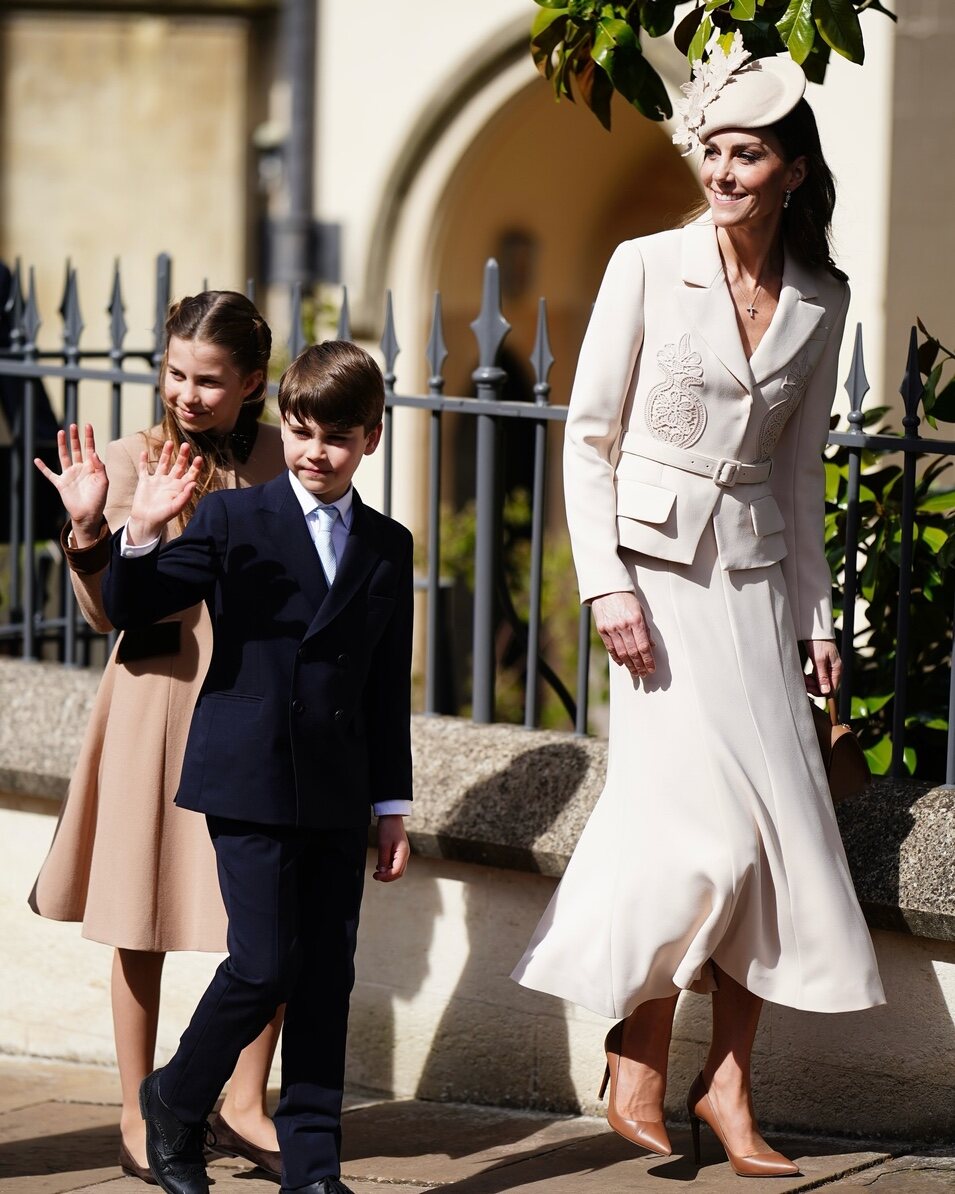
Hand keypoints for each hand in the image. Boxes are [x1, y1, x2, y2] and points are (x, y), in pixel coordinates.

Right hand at [34, 423, 107, 546]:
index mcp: (91, 468)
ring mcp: (69, 475)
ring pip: (64, 456)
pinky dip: (43, 468)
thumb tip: (93, 453)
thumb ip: (99, 467)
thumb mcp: (103, 482)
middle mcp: (79, 469)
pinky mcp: (61, 483)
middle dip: (75, 437)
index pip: (90, 449)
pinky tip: (37, 460)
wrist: (89, 514)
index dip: (89, 437)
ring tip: (60, 433)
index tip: (88, 425)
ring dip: (62, 445)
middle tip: (73, 425)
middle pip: (76, 449)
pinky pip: (50, 474)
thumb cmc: (99, 499)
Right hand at [126, 441, 202, 545]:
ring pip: (162, 463)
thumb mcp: (176, 507)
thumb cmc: (163, 516)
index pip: (190, 475)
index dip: (195, 467)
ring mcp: (157, 481)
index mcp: (179, 488)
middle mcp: (169, 482)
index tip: (198, 458)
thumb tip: (194, 483)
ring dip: (166, 453)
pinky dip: (143, 461)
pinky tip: (144, 452)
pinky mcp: (145, 482)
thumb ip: (185, 496)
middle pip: (178, 466)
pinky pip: (144, 469)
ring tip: (169, 443)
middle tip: (186, 445)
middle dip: (182, 456)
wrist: (146, 521)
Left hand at [373, 815, 409, 882]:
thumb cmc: (388, 827)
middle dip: (387, 877)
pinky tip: (381, 866)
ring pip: (398, 869)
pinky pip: (396, 863)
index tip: (376, 875)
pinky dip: (389, 868)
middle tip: (376, 876)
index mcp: (403, 853)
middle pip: (399, 873)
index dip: (386, 877)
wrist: (392, 816)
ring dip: (388, 873)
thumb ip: (383, 859)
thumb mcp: (383, 844)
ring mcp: (403, 853)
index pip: (396, 871)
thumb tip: (382, 871)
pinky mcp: (399, 851)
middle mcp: (405, 855)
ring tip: (378, 872)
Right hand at [591, 590, 655, 677]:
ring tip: (635, 672)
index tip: (652, 668)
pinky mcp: (602, 630)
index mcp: (636, 621)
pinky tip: (622, 663)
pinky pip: (610, 648)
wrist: (607, 589)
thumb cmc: (626, 599)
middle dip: (640, 665)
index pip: (644, 646)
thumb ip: (646, 629)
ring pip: (622, 653)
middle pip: (633, 652)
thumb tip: (651, 645)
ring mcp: (612, 628)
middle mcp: (624, 626)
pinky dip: (616, 658)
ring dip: (629, 665)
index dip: (648, 660)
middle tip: (644, 674)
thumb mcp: (640, 611)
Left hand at [805, 639, 840, 696]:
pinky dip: (810, 678)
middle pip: (825, 686)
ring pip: (820, 682)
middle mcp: (834, 670)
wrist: (815, 630)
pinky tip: (805, 676)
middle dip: (813, 686)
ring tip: (803, 678)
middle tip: (803, 682)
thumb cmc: (818, 642)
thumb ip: (822, 676)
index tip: (808, 688)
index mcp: (837, 669)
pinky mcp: (822, 665)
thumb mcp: (819, 659)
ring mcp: (828, 668)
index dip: (820, 691)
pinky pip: (817, 676)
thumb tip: (826, 692)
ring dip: (811, 682)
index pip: (832, 689)